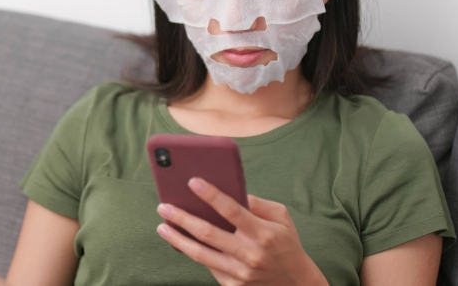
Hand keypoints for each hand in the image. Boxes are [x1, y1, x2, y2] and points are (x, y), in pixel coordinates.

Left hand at [156, 178, 327, 285]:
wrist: (295, 282)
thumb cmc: (285, 242)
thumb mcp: (280, 217)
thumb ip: (257, 202)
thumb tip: (230, 191)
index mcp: (262, 233)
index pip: (231, 210)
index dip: (210, 195)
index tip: (191, 181)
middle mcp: (249, 254)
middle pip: (208, 233)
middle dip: (182, 218)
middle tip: (163, 206)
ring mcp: (240, 272)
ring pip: (200, 254)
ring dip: (177, 238)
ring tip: (162, 225)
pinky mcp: (233, 285)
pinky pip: (208, 266)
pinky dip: (192, 252)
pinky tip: (180, 241)